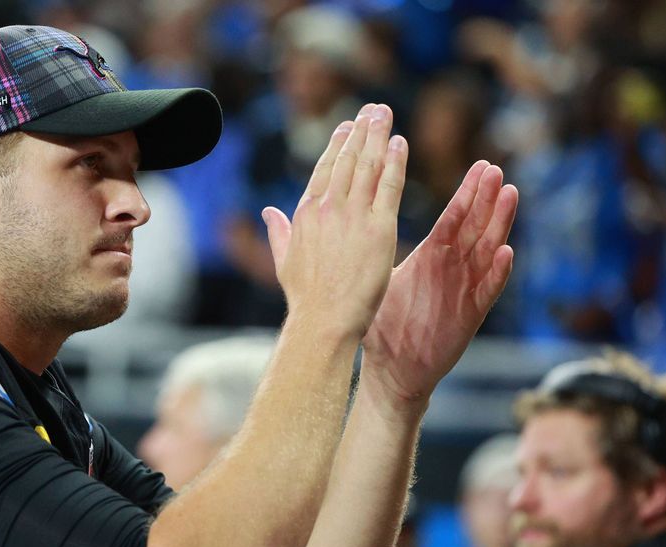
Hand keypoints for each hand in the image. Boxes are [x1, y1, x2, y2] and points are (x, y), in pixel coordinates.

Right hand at [263, 103, 407, 341]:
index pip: (324, 169)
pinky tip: (400, 143)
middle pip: (347, 159)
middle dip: (361, 130)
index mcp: (305, 213)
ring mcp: (353, 216)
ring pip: (367, 165)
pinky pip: (389, 186)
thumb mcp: (284, 260)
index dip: (338, 144)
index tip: (348, 125)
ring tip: (385, 114)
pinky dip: (395, 162)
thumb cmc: (305, 298)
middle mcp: (328, 208)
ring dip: (378, 136)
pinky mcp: (380, 228)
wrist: (324, 319)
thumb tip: (266, 211)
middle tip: (373, 109)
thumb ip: (278, 231)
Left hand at [360, 161, 517, 408]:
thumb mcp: (380, 278)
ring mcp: (464, 290)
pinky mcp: (470, 315)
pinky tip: (506, 252)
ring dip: (499, 224)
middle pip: (475, 228)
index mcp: (432, 258)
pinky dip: (497, 273)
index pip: (453, 219)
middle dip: (487, 199)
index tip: (481, 166)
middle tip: (496, 170)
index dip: (468, 194)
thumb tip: (351, 219)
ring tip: (510, 195)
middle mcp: (452, 269)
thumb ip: (372, 248)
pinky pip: (486, 291)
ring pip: (487, 251)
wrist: (392, 370)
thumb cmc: (385, 325)